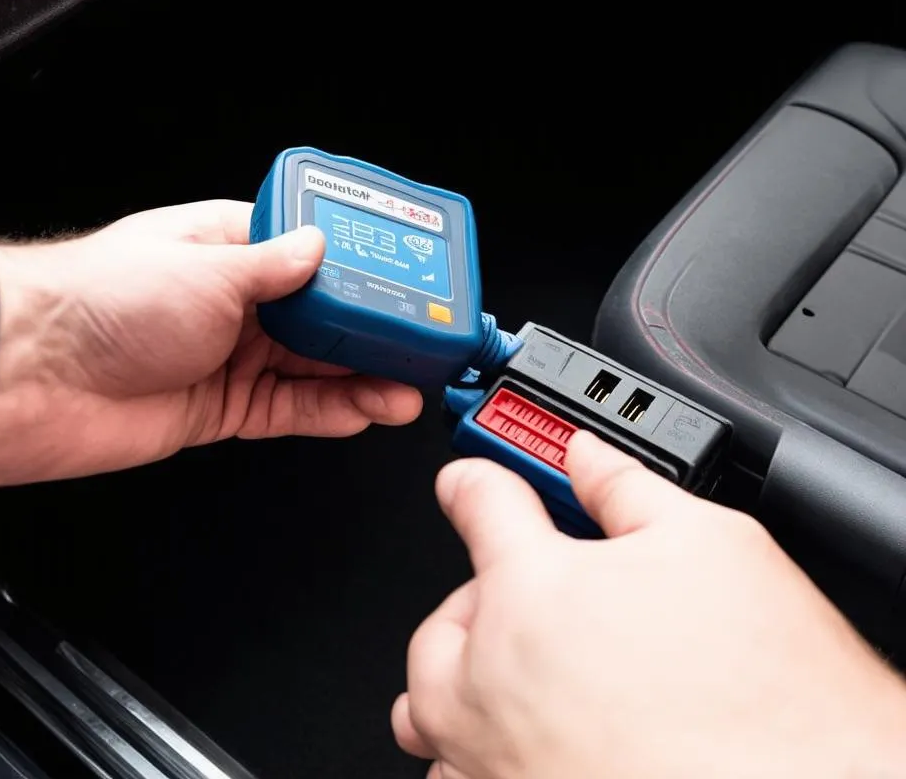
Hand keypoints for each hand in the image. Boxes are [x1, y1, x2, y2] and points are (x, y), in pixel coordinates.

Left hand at [0, 201, 421, 493]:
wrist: (32, 378)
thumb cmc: (102, 299)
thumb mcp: (207, 269)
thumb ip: (275, 268)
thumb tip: (323, 250)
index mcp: (229, 246)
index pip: (312, 253)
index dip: (361, 268)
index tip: (406, 283)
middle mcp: (235, 300)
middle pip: (321, 316)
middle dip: (372, 331)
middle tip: (421, 344)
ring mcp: (230, 355)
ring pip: (313, 368)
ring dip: (362, 377)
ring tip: (410, 385)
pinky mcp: (221, 407)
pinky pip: (288, 410)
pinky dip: (328, 412)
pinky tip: (366, 411)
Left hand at [393, 433, 905, 778]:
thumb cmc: (775, 702)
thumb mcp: (714, 547)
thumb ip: (628, 489)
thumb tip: (590, 458)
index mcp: (533, 591)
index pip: (476, 499)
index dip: (479, 481)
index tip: (472, 485)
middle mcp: (494, 681)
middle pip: (439, 618)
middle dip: (478, 596)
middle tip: (540, 597)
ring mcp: (495, 760)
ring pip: (430, 710)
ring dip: (466, 682)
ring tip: (530, 674)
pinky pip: (456, 778)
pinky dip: (477, 757)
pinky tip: (537, 742)